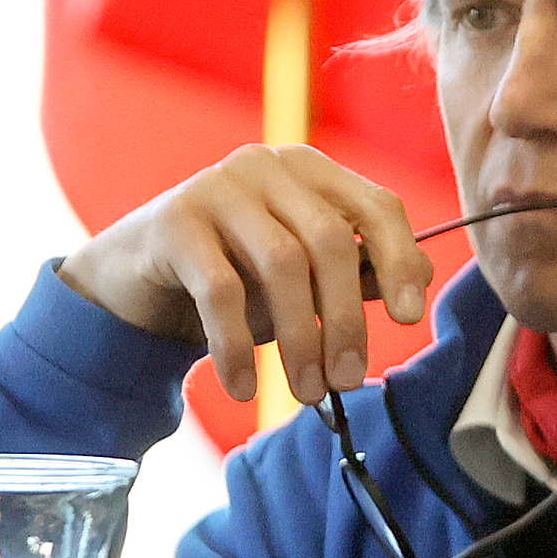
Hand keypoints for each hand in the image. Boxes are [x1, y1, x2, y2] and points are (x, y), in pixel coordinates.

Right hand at [56, 144, 431, 405]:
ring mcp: (218, 186)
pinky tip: (244, 387)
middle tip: (348, 380)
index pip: (377, 206)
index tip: (409, 318)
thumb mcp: (306, 277)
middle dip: (345, 319)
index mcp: (313, 172)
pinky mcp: (173, 221)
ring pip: (282, 265)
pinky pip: (221, 291)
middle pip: (331, 241)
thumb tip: (417, 283)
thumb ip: (359, 273)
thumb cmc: (239, 276)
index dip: (400, 260)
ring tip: (307, 391)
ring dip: (300, 340)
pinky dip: (238, 347)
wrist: (140, 280)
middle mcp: (268, 166)